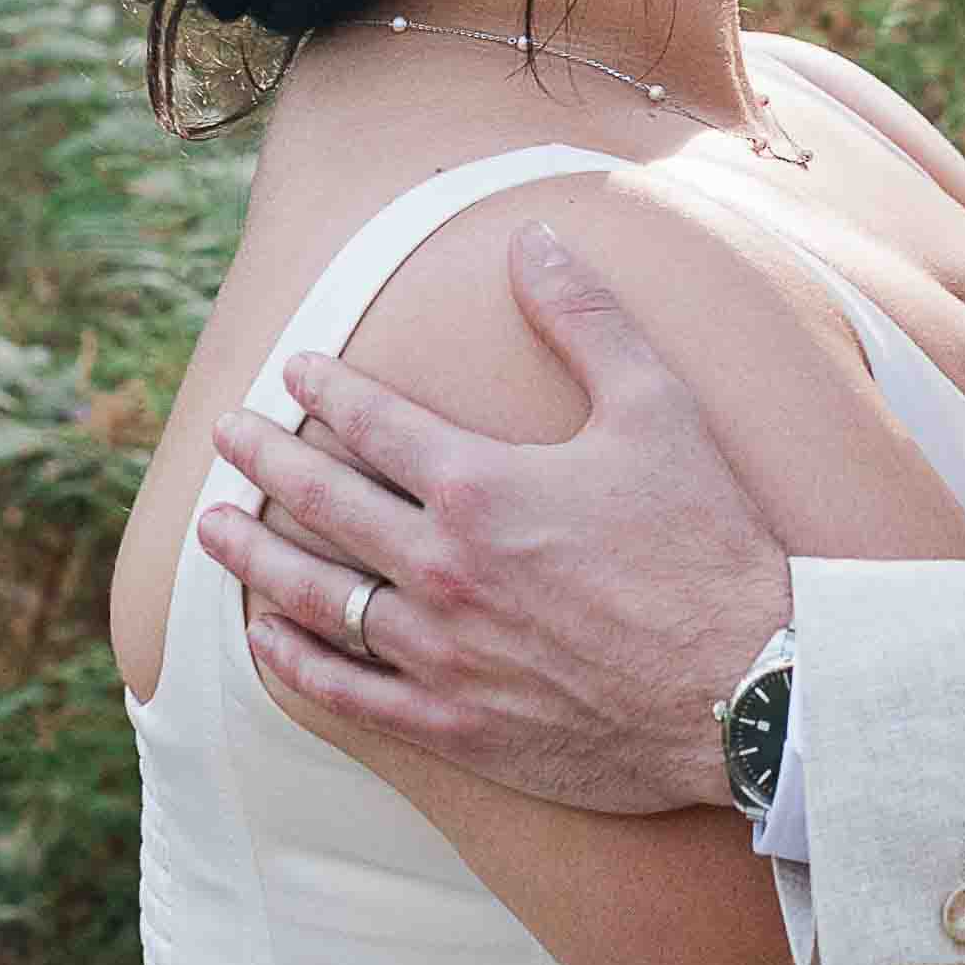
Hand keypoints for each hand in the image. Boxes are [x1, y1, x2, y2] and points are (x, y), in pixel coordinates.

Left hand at [192, 225, 790, 813]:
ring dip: (256, 557)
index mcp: (482, 486)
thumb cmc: (708, 545)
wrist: (751, 692)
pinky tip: (267, 639)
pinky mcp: (456, 724)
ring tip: (213, 529)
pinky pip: (347, 692)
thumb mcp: (658, 408)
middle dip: (264, 460)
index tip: (294, 369)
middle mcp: (444, 569)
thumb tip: (533, 240)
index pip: (372, 420)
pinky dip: (295, 662)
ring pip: (317, 597)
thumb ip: (584, 319)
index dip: (324, 387)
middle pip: (323, 502)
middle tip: (225, 435)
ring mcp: (442, 654)